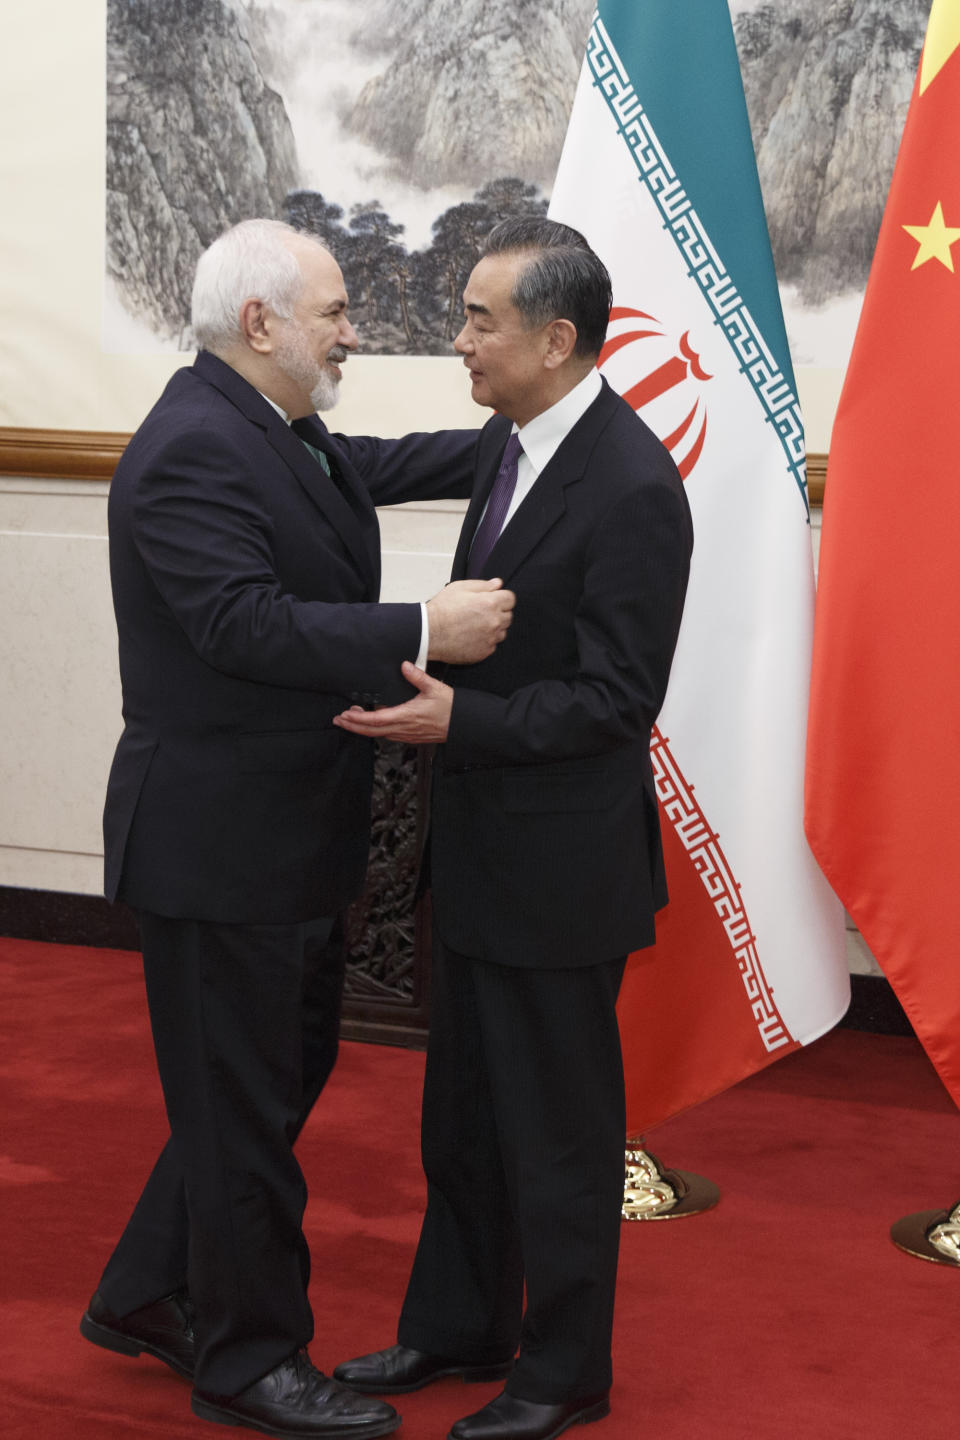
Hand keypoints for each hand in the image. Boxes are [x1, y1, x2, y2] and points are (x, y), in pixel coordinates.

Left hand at [333, 662, 452, 742]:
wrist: (463, 724)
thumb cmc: (450, 707)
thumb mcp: (434, 688)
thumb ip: (417, 676)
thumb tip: (404, 665)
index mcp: (406, 716)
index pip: (375, 720)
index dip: (357, 719)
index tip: (345, 714)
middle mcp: (403, 728)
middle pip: (371, 731)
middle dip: (353, 726)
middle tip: (338, 719)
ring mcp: (406, 735)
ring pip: (378, 734)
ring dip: (363, 728)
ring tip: (351, 719)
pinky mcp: (410, 737)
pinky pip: (388, 735)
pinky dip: (376, 730)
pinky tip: (372, 724)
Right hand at [426, 577, 514, 663]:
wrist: (429, 633)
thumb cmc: (441, 610)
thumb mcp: (460, 588)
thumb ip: (483, 585)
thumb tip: (497, 584)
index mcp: (490, 603)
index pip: (510, 598)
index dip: (501, 597)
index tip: (493, 600)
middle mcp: (494, 621)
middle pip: (508, 615)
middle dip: (498, 612)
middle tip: (480, 613)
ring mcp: (490, 638)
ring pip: (502, 631)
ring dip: (493, 628)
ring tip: (474, 625)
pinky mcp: (484, 652)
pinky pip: (492, 645)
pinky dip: (485, 641)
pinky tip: (471, 636)